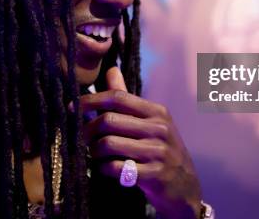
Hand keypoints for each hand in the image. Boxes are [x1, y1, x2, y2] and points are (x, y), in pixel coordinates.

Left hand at [80, 67, 202, 218]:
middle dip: (87, 129)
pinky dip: (104, 168)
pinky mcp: (154, 175)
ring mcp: (158, 152)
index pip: (118, 97)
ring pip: (109, 144)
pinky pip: (117, 168)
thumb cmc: (160, 150)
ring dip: (94, 151)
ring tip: (93, 154)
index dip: (91, 100)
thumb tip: (110, 70)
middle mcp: (159, 128)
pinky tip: (105, 168)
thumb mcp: (151, 122)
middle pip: (109, 120)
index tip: (72, 107)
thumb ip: (127, 99)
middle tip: (80, 138)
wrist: (185, 187)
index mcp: (156, 112)